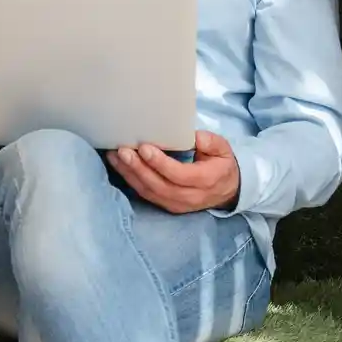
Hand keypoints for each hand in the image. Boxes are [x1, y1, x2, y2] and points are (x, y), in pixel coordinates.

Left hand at [113, 131, 241, 213]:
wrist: (227, 191)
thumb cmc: (221, 165)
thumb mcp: (223, 149)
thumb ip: (209, 141)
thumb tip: (191, 135)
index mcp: (205, 180)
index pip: (179, 174)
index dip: (160, 163)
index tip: (145, 148)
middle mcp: (189, 197)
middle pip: (159, 185)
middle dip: (139, 168)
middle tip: (123, 151)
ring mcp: (177, 204)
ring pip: (149, 192)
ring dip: (130, 174)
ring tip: (115, 156)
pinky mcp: (167, 205)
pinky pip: (146, 195)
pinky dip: (131, 180)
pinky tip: (119, 166)